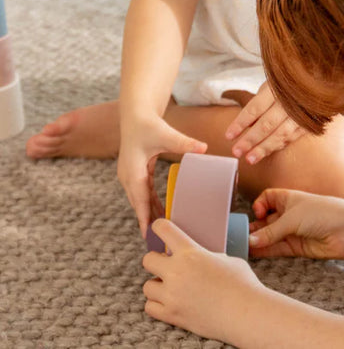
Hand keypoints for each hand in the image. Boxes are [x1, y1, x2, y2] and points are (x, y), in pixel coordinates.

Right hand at [117, 113, 206, 237]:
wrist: (136, 113)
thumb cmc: (148, 123)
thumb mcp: (165, 134)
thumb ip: (184, 142)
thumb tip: (204, 148)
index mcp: (132, 171)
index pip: (139, 200)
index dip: (144, 217)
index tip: (150, 235)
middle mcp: (128, 176)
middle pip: (139, 204)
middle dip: (148, 222)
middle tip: (160, 242)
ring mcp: (131, 175)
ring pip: (140, 200)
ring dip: (150, 214)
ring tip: (162, 233)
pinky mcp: (137, 172)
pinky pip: (143, 193)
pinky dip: (150, 204)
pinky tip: (161, 213)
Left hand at [142, 219, 264, 342]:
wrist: (246, 313)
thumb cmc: (242, 283)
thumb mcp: (226, 259)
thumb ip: (208, 256)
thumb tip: (204, 258)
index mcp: (190, 252)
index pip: (162, 229)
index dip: (158, 227)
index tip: (158, 229)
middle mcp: (176, 271)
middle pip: (147, 259)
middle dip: (156, 260)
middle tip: (168, 265)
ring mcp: (172, 295)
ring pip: (147, 285)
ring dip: (157, 284)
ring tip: (171, 286)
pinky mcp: (172, 315)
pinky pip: (150, 307)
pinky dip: (157, 304)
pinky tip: (170, 301)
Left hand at [224, 82, 306, 163]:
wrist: (318, 80)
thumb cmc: (287, 83)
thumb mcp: (271, 85)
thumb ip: (258, 103)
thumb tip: (245, 125)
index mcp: (276, 88)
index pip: (254, 108)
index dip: (241, 123)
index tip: (228, 136)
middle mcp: (289, 101)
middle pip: (266, 124)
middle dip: (250, 140)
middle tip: (236, 151)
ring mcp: (301, 113)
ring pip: (280, 134)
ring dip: (264, 148)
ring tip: (250, 159)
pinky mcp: (309, 123)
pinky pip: (291, 137)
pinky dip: (277, 146)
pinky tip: (266, 152)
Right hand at [249, 189, 343, 262]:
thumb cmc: (322, 213)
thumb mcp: (292, 218)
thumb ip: (270, 231)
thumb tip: (250, 241)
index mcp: (288, 198)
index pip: (267, 198)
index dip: (260, 204)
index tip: (257, 213)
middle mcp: (288, 213)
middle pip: (265, 219)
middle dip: (253, 226)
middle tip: (238, 235)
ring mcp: (292, 230)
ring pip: (269, 236)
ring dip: (257, 241)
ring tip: (240, 246)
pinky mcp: (296, 247)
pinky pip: (276, 248)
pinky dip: (265, 251)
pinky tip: (252, 253)